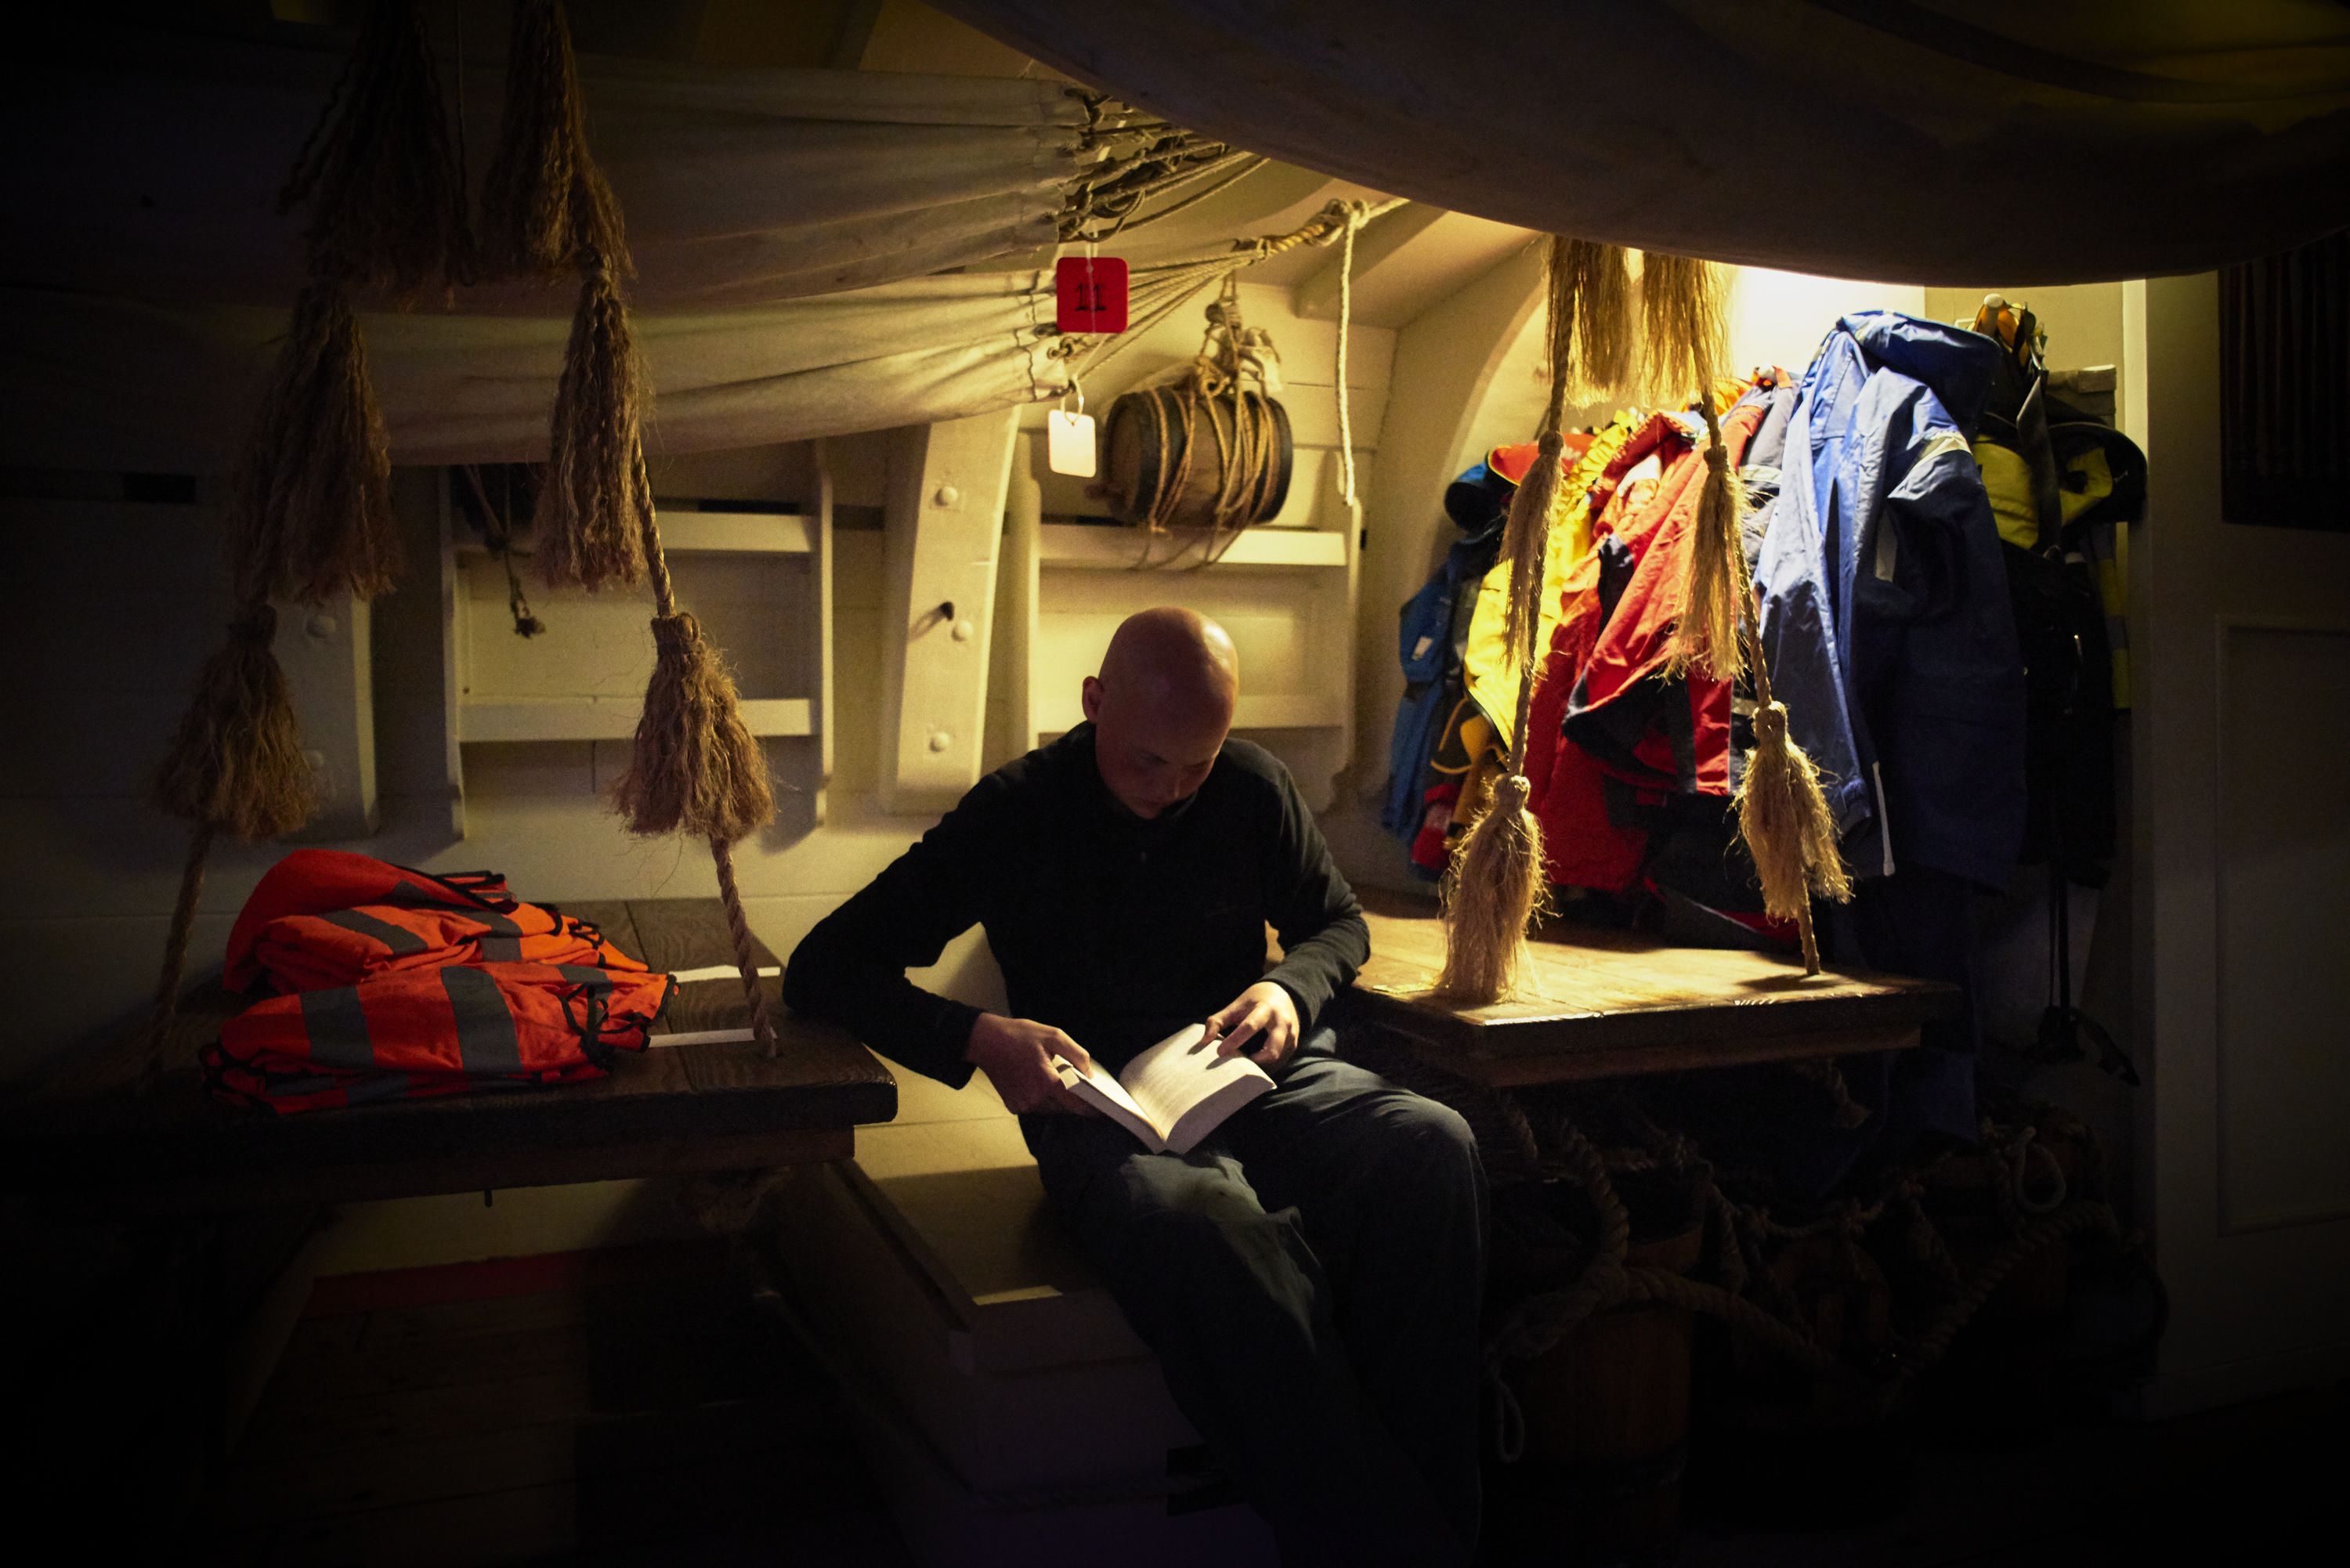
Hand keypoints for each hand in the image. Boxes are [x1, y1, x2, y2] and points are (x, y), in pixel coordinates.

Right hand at [965, 1013, 1097, 1115]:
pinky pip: (1036, 1107)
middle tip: (1077, 1086)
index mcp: (1047, 1082)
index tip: (1102, 1109)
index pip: (1077, 1103)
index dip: (1091, 1107)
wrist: (985, 1041)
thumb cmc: (1019, 1035)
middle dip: (1074, 1100)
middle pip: (1065, 1108)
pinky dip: (1042, 1099)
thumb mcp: (1053, 1035)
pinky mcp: (1014, 1106)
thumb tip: (1090, 1073)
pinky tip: (1036, 1082)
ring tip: (1053, 1079)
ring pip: (1051, 1109)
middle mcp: (1035, 1098)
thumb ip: (1077, 1054)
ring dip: (1057, 1099)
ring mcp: (1023, 1105)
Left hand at [1205, 981, 1298, 1069]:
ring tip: (1243, 1065)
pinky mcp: (1294, 1045)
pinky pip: (1280, 1062)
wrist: (1283, 993)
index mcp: (1265, 1009)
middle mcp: (1282, 1023)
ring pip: (1276, 1060)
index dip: (1234, 1041)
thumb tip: (1204, 1042)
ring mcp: (1291, 1035)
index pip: (1249, 1027)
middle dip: (1253, 1062)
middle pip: (1271, 1051)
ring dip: (1259, 1066)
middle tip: (1236, 1064)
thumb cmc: (1254, 1001)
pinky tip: (1253, 1064)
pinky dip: (1266, 1066)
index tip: (1219, 1052)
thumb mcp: (1236, 1006)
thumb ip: (1217, 1021)